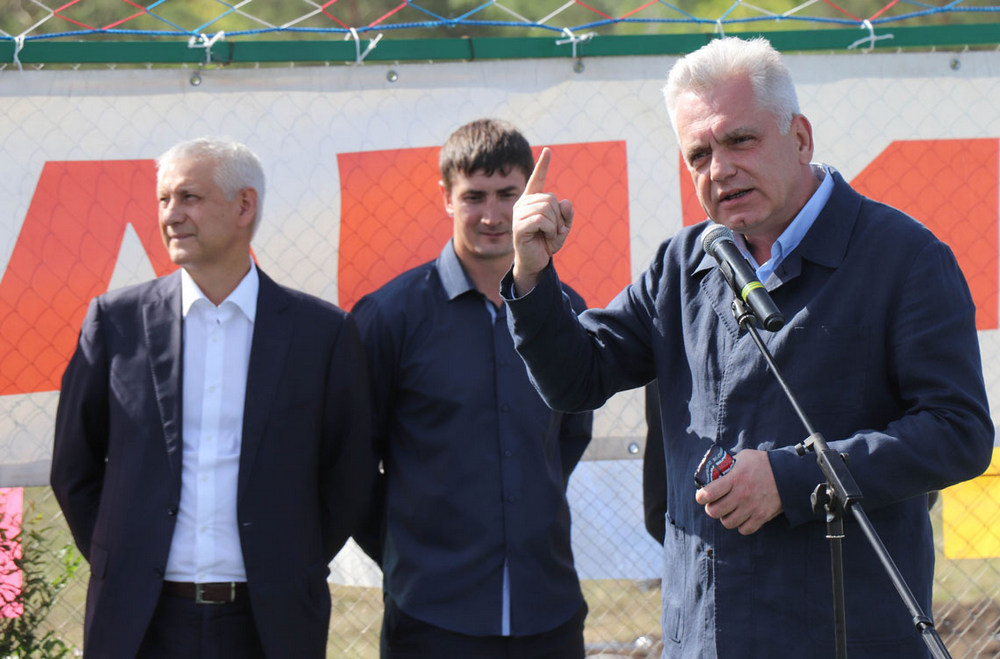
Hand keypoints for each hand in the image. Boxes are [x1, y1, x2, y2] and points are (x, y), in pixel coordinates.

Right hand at [511, 147, 573, 293]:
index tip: (548, 151)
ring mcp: (519, 214)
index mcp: (532, 201)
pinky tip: (546, 237)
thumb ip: (567, 214)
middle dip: (558, 216)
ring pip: (547, 208)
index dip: (543, 165)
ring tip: (549, 235)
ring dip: (555, 224)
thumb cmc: (546, 243)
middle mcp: (523, 204)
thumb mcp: (563, 227)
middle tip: (554, 230)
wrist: (535, 262)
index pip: (537, 179)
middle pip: (550, 198)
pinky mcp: (519, 226)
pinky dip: (550, 230)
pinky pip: (542, 220)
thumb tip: (565, 201)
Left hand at [695, 449, 782, 534]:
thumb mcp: (743, 457)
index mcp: (734, 478)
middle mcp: (741, 494)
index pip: (708, 493)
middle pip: (714, 512)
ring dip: (725, 517)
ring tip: (728, 511)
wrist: (789, 473)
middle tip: (714, 504)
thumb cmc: (763, 463)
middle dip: (711, 508)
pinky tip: (742, 516)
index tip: (701, 496)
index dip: (701, 497)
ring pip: (728, 523)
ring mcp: (752, 507)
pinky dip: (741, 525)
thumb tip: (713, 472)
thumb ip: (727, 466)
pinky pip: (744, 529)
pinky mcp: (762, 516)